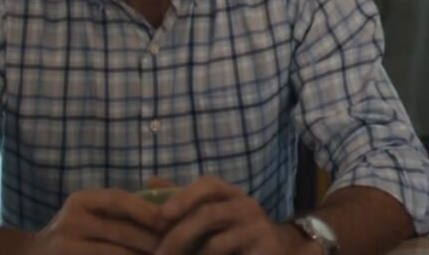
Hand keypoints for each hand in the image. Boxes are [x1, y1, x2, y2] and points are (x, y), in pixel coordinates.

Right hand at [27, 189, 165, 254]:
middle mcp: (71, 219)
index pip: (119, 199)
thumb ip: (121, 207)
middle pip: (121, 230)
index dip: (147, 210)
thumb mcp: (91, 212)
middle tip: (178, 244)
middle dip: (152, 240)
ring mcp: (65, 245)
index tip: (171, 220)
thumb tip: (168, 206)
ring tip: (167, 254)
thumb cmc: (75, 232)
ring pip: (116, 253)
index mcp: (82, 200)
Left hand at [155, 175, 313, 254]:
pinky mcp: (264, 249)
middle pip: (208, 214)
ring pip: (216, 243)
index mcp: (230, 194)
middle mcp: (246, 206)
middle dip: (178, 236)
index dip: (183, 196)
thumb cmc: (234, 229)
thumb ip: (183, 199)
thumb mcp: (211, 210)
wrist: (278, 248)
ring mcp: (256, 229)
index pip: (209, 184)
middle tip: (158, 254)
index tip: (161, 216)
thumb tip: (150, 181)